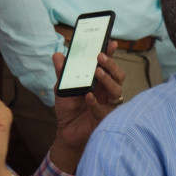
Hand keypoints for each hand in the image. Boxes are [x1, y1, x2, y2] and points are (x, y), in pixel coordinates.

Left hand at [50, 42, 126, 173]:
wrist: (66, 132)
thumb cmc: (69, 110)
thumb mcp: (62, 88)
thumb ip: (62, 72)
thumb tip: (57, 55)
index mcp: (99, 82)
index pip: (108, 66)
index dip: (111, 54)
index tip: (110, 42)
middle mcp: (107, 92)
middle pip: (118, 75)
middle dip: (111, 64)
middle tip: (99, 56)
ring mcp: (108, 105)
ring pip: (117, 90)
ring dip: (108, 80)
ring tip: (97, 72)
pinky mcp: (104, 118)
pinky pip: (104, 109)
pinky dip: (96, 103)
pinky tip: (88, 97)